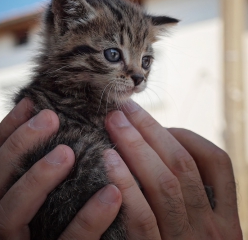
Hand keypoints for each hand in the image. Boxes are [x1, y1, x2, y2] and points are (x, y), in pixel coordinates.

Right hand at [0, 98, 121, 239]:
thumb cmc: (66, 218)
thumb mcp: (53, 189)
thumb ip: (47, 162)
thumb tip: (54, 118)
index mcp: (1, 201)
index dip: (7, 131)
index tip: (30, 103)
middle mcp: (0, 224)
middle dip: (17, 146)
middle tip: (49, 117)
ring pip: (8, 215)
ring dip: (36, 178)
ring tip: (67, 152)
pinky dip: (88, 217)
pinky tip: (112, 193)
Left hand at [104, 100, 241, 238]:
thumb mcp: (200, 227)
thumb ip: (188, 194)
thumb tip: (155, 146)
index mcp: (227, 219)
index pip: (217, 162)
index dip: (185, 136)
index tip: (155, 122)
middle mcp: (213, 229)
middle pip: (182, 163)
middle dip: (150, 129)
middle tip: (124, 109)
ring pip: (164, 183)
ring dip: (136, 146)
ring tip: (114, 123)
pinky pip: (142, 215)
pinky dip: (126, 182)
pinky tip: (109, 159)